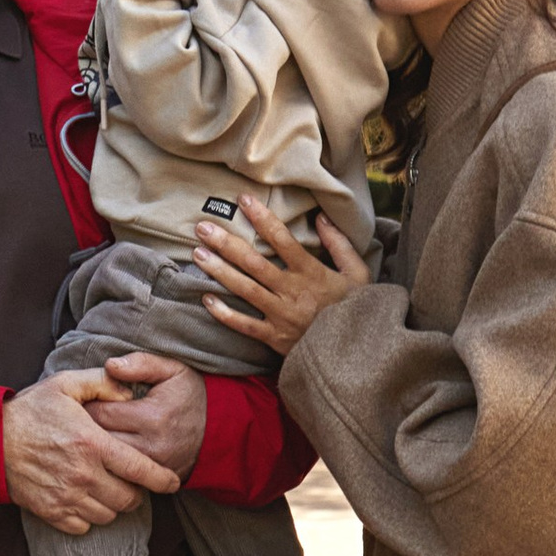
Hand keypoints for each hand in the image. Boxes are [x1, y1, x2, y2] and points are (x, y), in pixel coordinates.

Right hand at [0, 371, 184, 535]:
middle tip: (130, 481)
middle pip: (129, 499)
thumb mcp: (65, 384)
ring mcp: (67, 496)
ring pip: (108, 515)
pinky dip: (89, 517)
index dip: (163, 479)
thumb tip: (129, 392)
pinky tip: (83, 500)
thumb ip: (102, 384)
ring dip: (113, 505)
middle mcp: (84, 475)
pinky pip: (84, 526)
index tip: (172, 482)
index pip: (141, 470)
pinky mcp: (51, 512)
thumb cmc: (29, 411)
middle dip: (136, 492)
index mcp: (93, 444)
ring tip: (105, 489)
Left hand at [87, 354, 206, 479]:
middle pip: (98, 440)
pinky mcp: (154, 481)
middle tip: (78, 418)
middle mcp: (152, 446)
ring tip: (89, 433)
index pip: (100, 413)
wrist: (222, 430)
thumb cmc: (190, 395)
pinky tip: (106, 451)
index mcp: (153, 416)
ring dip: (94, 447)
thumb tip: (110, 365)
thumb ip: (141, 363)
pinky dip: (109, 464)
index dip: (87, 404)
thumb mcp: (172, 369)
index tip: (84, 399)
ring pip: (105, 461)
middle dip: (84, 428)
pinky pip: (119, 476)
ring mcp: (152, 467)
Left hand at [191, 202, 369, 356]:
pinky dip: (224, 313)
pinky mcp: (274, 337)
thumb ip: (339, 244)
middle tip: (203, 227)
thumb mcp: (358, 274)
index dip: (262, 218)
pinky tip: (206, 299)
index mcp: (311, 273)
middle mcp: (292, 292)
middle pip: (253, 263)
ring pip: (244, 289)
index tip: (243, 200)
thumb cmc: (355, 309)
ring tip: (198, 253)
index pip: (283, 240)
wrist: (356, 354)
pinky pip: (244, 325)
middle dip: (226, 243)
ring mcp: (281, 315)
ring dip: (219, 270)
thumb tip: (322, 216)